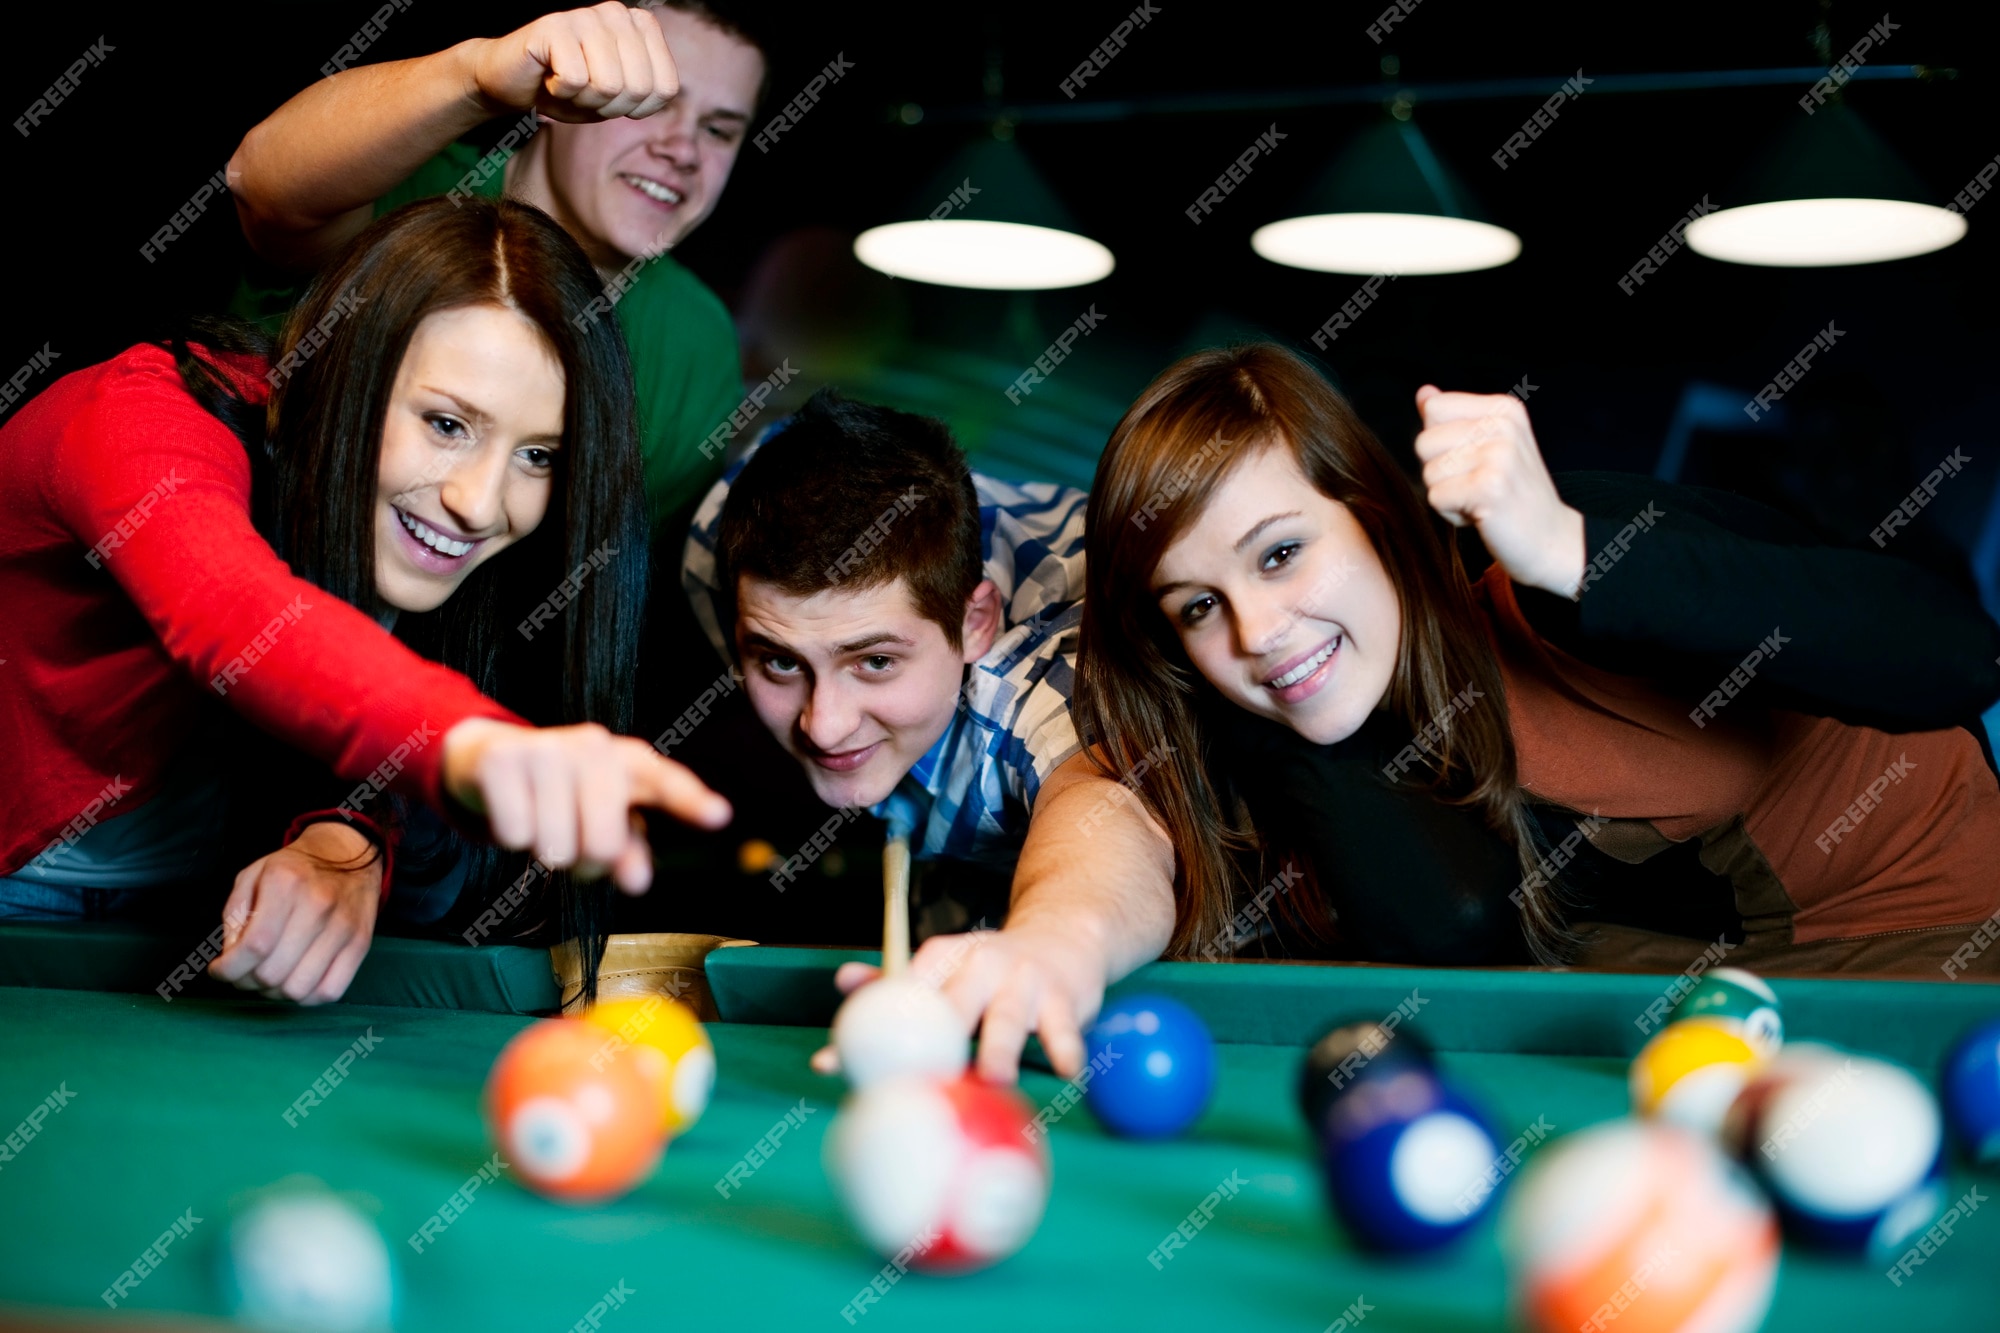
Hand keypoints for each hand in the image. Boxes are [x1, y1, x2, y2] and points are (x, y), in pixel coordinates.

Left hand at [209, 822, 383, 1004]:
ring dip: (274, 992)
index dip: (229, 968)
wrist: (349, 852)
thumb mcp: (252, 875)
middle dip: (246, 982)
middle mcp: (319, 905)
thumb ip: (235, 915)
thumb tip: (232, 957)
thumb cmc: (295, 867)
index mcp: (286, 882)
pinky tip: (295, 981)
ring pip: (298, 988)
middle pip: (273, 972)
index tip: (219, 970)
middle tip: (243, 973)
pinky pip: (329, 991)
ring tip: (269, 978)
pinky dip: (305, 997)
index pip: (255, 945)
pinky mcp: (360, 944)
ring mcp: (343, 927)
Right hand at [441, 718, 730, 891]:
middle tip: (573, 844)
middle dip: (585, 862)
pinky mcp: (503, 758)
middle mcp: (596, 746)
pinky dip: (511, 837)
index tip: (719, 815)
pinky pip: (514, 835)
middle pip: (603, 844)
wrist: (492, 757)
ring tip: (541, 821)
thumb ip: (628, 850)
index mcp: (632, 762)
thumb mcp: (603, 819)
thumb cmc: (563, 794)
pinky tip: (511, 810)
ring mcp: (549, 747)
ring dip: (544, 850)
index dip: (692, 801)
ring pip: (555, 848)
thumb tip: (637, 881)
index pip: (667, 784)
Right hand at [465, 3, 678, 123]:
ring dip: (583, 100)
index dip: (638, 108)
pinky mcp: (555, 25)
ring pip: (608, 85)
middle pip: (638, 88)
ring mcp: (586, 15)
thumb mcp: (620, 97)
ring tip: (567, 83)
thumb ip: (648, 91)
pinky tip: (550, 76)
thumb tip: (662, 89)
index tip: (613, 98)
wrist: (515, 81)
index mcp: (641, 27)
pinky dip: (560, 93)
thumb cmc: (572, 89)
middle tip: (584, 91)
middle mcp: (618, 13)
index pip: (665, 88)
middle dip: (609, 106)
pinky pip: (575, 80)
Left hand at [810, 925, 1108, 1083]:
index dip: (864, 1032)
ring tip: (995, 1078)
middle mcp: (979, 964)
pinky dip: (1066, 1050)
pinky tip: (1067, 1072)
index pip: (897, 994)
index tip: (834, 1067)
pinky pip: (1064, 1029)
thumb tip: (842, 982)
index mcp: (941, 958)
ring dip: (1000, 1049)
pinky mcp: (1064, 997)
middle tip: (914, 1081)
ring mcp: (1023, 980)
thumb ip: (896, 982)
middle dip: (931, 1043)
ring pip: (1006, 1017)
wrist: (1065, 934)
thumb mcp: (946, 967)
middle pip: (950, 1006)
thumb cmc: (992, 970)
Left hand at [1413, 384, 1586, 596]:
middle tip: (1479, 485)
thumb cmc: (1513, 493)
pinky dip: (1452, 515)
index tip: (1474, 461)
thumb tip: (1424, 394)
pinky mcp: (1490, 487)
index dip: (1441, 442)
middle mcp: (1503, 425)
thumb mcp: (1488, 446)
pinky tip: (1482, 514)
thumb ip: (1453, 418)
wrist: (1552, 539)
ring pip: (1428, 473)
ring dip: (1448, 495)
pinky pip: (1435, 498)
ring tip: (1482, 499)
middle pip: (1424, 443)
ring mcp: (1499, 455)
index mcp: (1503, 408)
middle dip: (1441, 472)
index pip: (1434, 409)